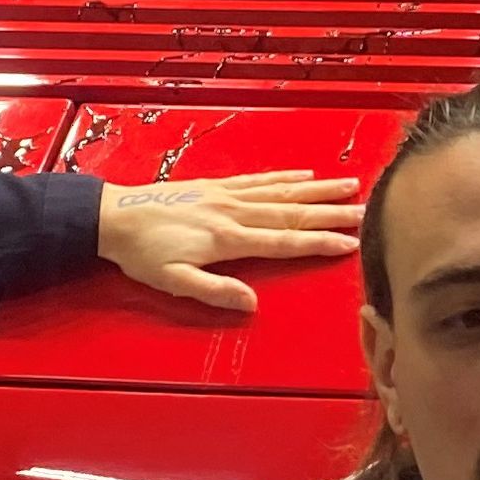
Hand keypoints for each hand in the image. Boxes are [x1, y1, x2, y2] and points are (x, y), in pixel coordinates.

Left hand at [98, 171, 362, 313]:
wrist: (114, 217)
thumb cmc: (142, 254)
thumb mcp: (174, 282)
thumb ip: (215, 292)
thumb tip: (252, 304)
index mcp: (228, 239)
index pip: (283, 242)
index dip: (318, 243)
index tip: (349, 242)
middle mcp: (233, 212)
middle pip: (292, 213)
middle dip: (331, 213)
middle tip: (365, 210)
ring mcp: (226, 195)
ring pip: (281, 193)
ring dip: (317, 191)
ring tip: (348, 185)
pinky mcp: (216, 186)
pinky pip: (258, 180)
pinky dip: (284, 177)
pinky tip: (303, 175)